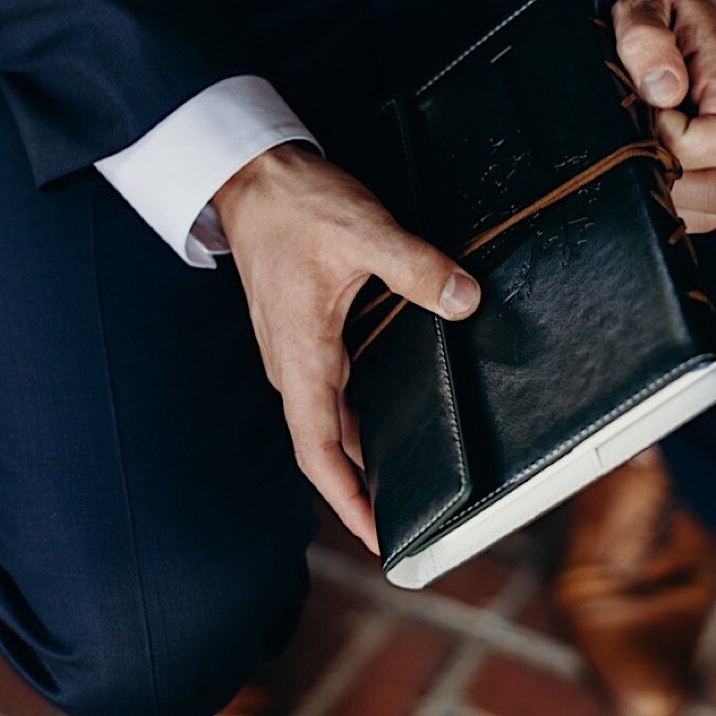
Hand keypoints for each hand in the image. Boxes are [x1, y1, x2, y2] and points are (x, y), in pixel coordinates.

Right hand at [217, 143, 480, 552]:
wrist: (250, 176)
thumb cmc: (294, 204)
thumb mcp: (362, 231)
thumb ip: (415, 267)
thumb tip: (464, 299)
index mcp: (301, 356)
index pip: (318, 450)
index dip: (347, 501)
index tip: (379, 539)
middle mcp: (294, 366)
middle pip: (326, 449)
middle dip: (362, 493)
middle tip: (410, 527)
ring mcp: (298, 354)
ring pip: (329, 425)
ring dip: (360, 461)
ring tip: (405, 491)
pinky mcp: (306, 337)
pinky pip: (332, 397)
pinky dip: (358, 424)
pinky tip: (390, 428)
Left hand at [612, 0, 715, 232]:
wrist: (677, 18)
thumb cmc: (661, 14)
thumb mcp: (646, 5)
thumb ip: (647, 38)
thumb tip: (663, 89)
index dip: (679, 138)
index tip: (650, 112)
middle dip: (673, 175)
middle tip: (643, 137)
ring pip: (714, 210)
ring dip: (669, 191)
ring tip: (645, 148)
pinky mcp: (714, 176)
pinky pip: (699, 215)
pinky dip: (669, 200)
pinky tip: (649, 164)